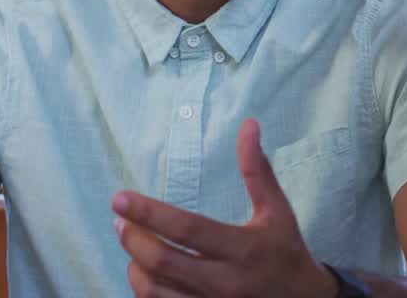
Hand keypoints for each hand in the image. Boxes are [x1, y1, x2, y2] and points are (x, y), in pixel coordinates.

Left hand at [112, 119, 337, 297]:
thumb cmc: (286, 251)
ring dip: (135, 265)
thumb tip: (249, 124)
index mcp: (242, 248)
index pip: (188, 229)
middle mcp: (225, 282)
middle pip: (163, 262)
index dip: (150, 213)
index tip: (120, 198)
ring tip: (133, 244)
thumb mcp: (277, 210)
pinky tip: (145, 272)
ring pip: (156, 290)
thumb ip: (257, 170)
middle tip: (121, 221)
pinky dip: (146, 289)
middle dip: (133, 239)